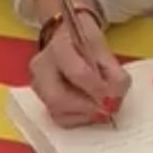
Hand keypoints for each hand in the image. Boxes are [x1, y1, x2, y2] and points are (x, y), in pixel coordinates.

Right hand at [29, 12, 131, 126]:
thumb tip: (115, 97)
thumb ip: (112, 71)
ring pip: (57, 111)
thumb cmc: (83, 39)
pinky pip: (59, 117)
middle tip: (108, 109)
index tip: (114, 97)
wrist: (63, 35)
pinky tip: (91, 109)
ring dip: (84, 114)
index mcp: (58, 47)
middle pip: (58, 98)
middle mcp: (41, 67)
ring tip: (102, 107)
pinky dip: (78, 118)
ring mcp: (38, 85)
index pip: (77, 73)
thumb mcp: (103, 47)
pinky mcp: (42, 99)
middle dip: (87, 108)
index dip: (98, 89)